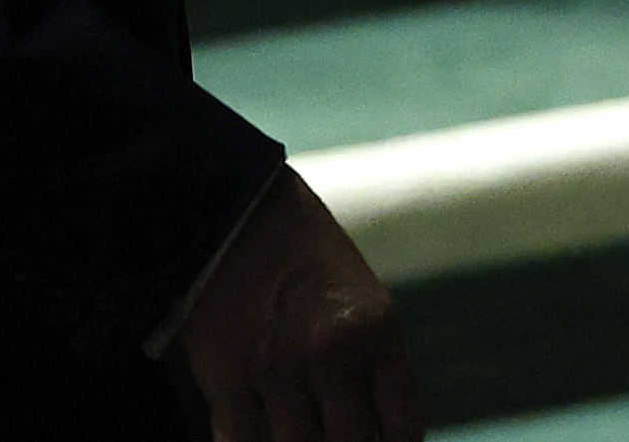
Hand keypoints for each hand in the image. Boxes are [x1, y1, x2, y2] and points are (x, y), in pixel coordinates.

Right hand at [179, 167, 424, 441]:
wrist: (237, 210)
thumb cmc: (305, 260)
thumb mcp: (362, 303)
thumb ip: (373, 368)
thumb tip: (379, 435)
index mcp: (379, 333)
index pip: (402, 429)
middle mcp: (335, 355)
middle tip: (333, 436)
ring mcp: (279, 369)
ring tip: (300, 434)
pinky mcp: (226, 376)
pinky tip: (260, 438)